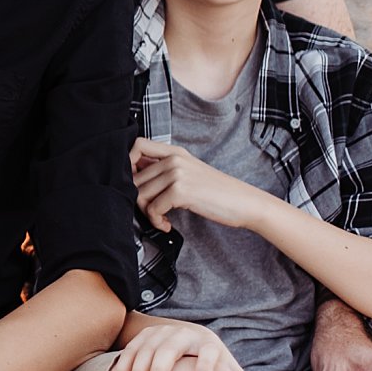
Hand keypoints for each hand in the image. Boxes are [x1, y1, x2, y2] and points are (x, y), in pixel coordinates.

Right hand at [109, 319, 261, 370]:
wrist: (186, 334)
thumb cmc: (209, 360)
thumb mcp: (226, 369)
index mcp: (207, 342)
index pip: (209, 351)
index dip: (207, 365)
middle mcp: (182, 334)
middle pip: (170, 350)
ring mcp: (159, 334)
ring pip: (145, 352)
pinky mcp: (142, 337)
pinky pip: (129, 354)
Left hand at [130, 138, 260, 231]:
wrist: (244, 203)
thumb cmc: (216, 192)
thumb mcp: (189, 172)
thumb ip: (165, 170)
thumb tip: (134, 176)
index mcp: (175, 151)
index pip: (137, 145)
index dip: (127, 163)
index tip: (134, 183)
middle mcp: (174, 159)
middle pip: (134, 178)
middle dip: (139, 200)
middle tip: (153, 212)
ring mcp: (177, 173)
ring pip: (140, 195)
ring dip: (148, 214)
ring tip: (162, 220)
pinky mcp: (181, 191)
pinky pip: (153, 209)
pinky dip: (157, 221)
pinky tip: (168, 226)